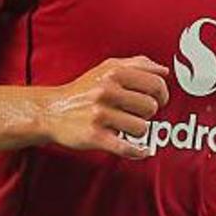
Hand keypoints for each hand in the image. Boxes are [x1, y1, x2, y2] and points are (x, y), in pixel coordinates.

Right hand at [39, 56, 169, 158]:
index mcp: (113, 72)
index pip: (155, 83)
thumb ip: (137, 64)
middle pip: (151, 106)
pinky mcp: (94, 135)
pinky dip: (138, 152)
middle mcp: (106, 91)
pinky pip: (126, 147)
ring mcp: (100, 114)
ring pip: (141, 127)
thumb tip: (164, 71)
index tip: (160, 99)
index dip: (163, 93)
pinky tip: (142, 151)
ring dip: (138, 130)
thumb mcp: (107, 68)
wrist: (51, 111)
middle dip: (148, 112)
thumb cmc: (84, 90)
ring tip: (127, 126)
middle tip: (138, 113)